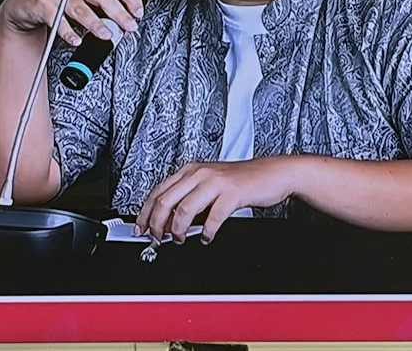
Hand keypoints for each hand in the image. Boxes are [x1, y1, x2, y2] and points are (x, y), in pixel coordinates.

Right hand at [0, 0, 145, 47]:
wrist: (27, 2)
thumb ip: (103, 7)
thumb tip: (125, 24)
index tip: (139, 12)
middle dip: (119, 13)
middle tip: (129, 27)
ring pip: (82, 9)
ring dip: (97, 24)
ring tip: (107, 35)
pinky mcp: (45, 5)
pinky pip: (58, 21)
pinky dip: (68, 32)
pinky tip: (76, 40)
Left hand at [136, 157, 296, 242]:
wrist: (270, 173)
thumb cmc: (239, 181)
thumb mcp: (208, 184)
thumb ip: (189, 198)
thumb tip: (168, 222)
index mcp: (190, 171)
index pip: (158, 191)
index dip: (145, 213)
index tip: (140, 230)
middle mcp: (199, 173)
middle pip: (166, 200)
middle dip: (156, 225)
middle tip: (157, 240)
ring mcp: (215, 182)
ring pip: (184, 209)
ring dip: (177, 230)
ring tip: (179, 240)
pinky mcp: (232, 193)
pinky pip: (213, 217)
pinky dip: (206, 232)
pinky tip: (206, 238)